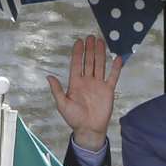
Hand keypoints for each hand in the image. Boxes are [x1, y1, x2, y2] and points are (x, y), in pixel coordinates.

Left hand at [47, 34, 121, 151]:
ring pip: (100, 65)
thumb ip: (57, 90)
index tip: (79, 42)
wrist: (89, 129)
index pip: (77, 64)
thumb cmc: (74, 118)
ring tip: (101, 41)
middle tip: (90, 37)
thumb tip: (49, 76)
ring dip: (100, 54)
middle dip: (89, 49)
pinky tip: (117, 58)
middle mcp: (87, 81)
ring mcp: (98, 84)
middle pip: (89, 61)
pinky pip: (113, 77)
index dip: (78, 53)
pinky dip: (115, 68)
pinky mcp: (108, 90)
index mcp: (75, 83)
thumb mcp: (62, 104)